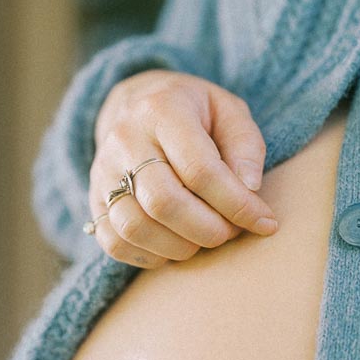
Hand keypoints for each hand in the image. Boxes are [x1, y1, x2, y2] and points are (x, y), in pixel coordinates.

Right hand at [89, 70, 278, 267]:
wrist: (135, 104)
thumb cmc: (194, 113)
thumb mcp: (228, 110)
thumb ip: (246, 145)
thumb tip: (249, 189)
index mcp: (162, 110)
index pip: (200, 169)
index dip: (237, 204)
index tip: (265, 222)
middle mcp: (124, 139)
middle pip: (164, 202)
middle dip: (208, 230)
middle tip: (231, 232)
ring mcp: (103, 172)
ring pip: (135, 227)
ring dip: (181, 247)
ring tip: (205, 238)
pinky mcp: (94, 199)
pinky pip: (114, 242)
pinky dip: (151, 256)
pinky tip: (176, 244)